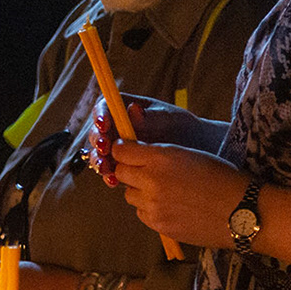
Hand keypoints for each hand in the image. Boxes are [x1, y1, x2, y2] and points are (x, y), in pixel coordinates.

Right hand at [90, 96, 221, 182]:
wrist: (194, 150)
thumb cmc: (181, 126)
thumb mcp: (168, 119)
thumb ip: (150, 118)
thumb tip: (132, 110)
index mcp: (124, 108)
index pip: (104, 108)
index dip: (99, 116)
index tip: (104, 125)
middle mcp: (116, 128)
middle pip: (97, 132)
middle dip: (97, 141)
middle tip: (105, 149)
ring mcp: (117, 148)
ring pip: (100, 154)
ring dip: (99, 161)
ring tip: (106, 168)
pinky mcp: (121, 166)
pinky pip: (110, 171)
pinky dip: (109, 176)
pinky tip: (114, 181)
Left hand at [107, 139, 249, 248]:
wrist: (242, 211)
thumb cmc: (222, 177)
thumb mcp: (189, 154)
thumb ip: (159, 154)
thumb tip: (136, 154)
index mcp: (161, 157)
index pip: (121, 151)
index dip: (123, 150)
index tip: (128, 152)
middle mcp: (152, 181)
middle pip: (120, 173)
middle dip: (129, 170)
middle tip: (144, 171)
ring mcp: (153, 206)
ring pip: (129, 195)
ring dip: (139, 191)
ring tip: (164, 191)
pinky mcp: (158, 225)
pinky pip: (141, 214)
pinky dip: (149, 209)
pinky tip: (170, 206)